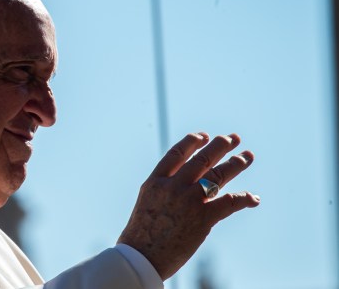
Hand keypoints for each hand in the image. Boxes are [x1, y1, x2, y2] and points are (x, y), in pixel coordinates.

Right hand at [117, 132, 259, 279]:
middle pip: (202, 159)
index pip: (177, 153)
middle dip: (220, 146)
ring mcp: (188, 200)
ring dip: (235, 164)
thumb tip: (179, 181)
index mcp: (156, 181)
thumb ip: (163, 188)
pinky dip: (244, 199)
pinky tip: (253, 198)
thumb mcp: (147, 202)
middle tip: (233, 138)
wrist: (140, 257)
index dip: (193, 141)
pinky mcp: (203, 218)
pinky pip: (229, 202)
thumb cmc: (140, 234)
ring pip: (218, 175)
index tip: (205, 135)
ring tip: (247, 156)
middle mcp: (172, 186)